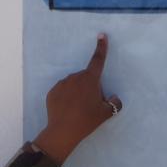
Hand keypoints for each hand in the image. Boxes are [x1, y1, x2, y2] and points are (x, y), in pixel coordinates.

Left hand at [32, 34, 122, 163]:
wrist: (63, 131)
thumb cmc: (87, 120)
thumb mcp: (106, 113)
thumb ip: (114, 103)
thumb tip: (114, 98)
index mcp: (90, 79)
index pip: (98, 60)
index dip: (101, 47)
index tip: (101, 35)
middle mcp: (75, 77)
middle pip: (86, 78)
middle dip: (90, 87)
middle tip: (90, 105)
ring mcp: (62, 83)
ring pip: (74, 84)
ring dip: (77, 92)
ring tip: (78, 109)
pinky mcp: (52, 91)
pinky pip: (63, 91)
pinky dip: (66, 98)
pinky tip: (68, 110)